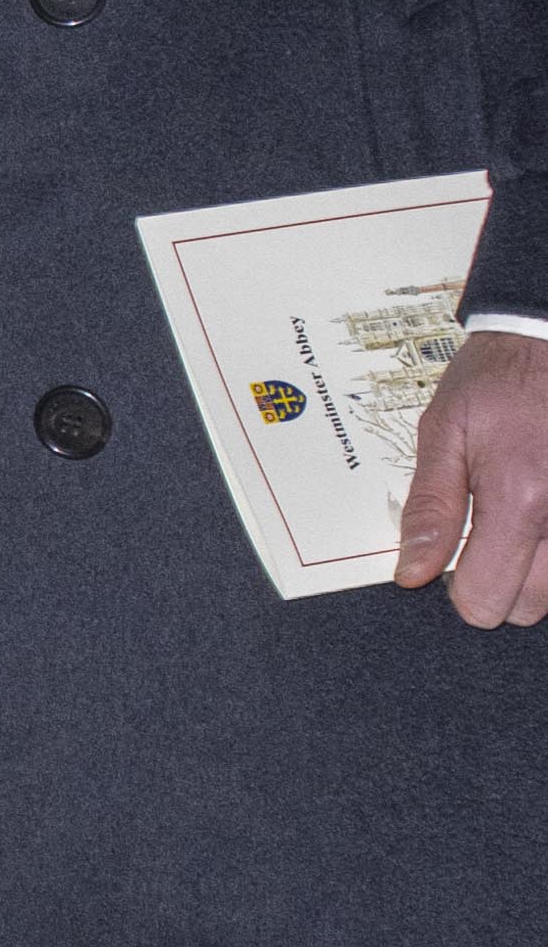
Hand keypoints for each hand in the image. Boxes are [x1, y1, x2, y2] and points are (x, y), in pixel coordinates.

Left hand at [395, 336, 547, 626]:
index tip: (457, 559)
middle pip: (531, 607)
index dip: (462, 589)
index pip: (487, 600)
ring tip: (521, 521)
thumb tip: (413, 573)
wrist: (546, 339)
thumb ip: (431, 510)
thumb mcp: (445, 433)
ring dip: (537, 570)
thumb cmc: (498, 379)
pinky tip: (540, 514)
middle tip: (491, 535)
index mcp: (520, 497)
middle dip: (503, 583)